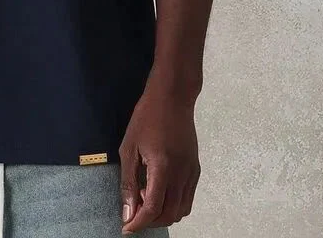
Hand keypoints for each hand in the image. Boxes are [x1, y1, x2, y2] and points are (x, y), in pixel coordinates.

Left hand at [118, 81, 200, 232]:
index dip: (139, 222)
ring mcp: (192, 173)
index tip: (126, 227)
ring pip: (181, 210)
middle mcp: (182, 174)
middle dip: (150, 221)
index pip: (153, 208)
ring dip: (162, 214)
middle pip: (169, 214)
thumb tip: (128, 211)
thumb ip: (129, 181)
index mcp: (163, 168)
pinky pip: (188, 198)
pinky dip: (174, 204)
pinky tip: (158, 191)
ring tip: (144, 197)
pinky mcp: (196, 169)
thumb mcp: (130, 147)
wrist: (173, 97)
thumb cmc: (147, 117)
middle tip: (132, 213)